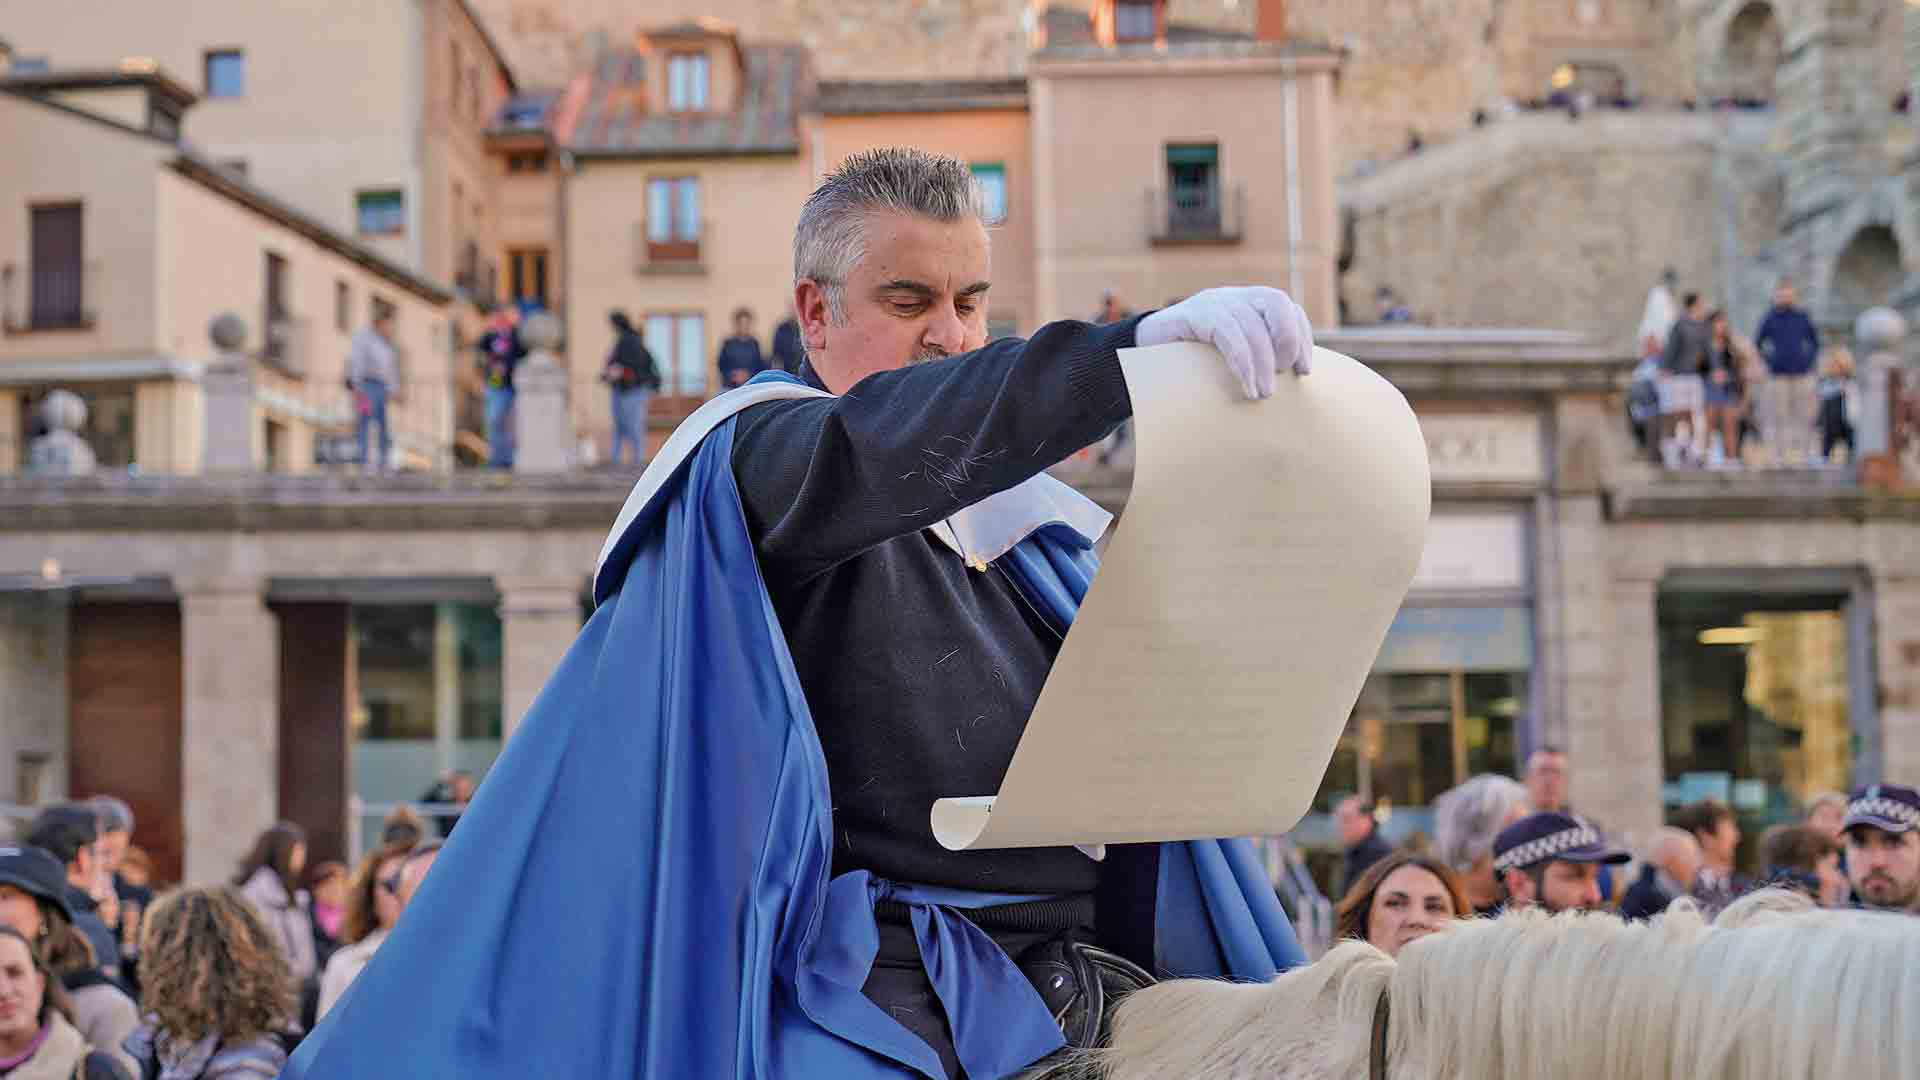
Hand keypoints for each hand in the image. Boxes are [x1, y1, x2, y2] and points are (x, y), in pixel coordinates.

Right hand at [1135, 286, 1313, 398]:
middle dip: (1287, 340)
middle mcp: (1233, 296)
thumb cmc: (1189, 366)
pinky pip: (1228, 333)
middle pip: (1276, 302)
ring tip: (1263, 393)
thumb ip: (1254, 363)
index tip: (1304, 370)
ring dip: (1263, 361)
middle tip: (1283, 377)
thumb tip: (1287, 388)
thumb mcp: (1227, 361)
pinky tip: (1246, 386)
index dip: (1301, 336)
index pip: (1287, 307)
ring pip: (1252, 323)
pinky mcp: (1194, 314)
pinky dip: (1242, 361)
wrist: (1138, 359)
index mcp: (1246, 303)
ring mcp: (1213, 302)